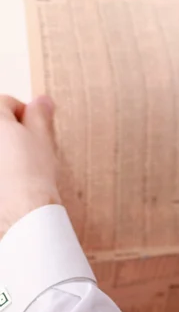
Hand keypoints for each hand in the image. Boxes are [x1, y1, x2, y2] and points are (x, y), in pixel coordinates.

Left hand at [0, 95, 59, 237]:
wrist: (20, 212)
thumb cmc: (31, 173)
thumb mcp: (42, 137)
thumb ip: (40, 114)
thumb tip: (42, 100)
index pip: (7, 102)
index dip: (26, 115)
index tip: (34, 131)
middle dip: (10, 132)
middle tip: (27, 149)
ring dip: (5, 151)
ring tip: (17, 168)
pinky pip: (0, 167)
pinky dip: (2, 170)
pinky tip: (7, 181)